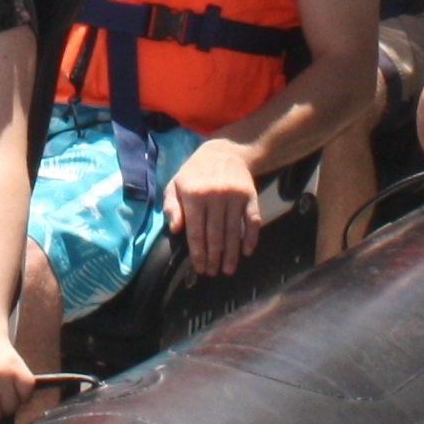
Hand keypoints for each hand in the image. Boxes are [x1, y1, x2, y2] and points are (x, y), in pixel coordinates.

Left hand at [162, 140, 263, 279]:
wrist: (225, 151)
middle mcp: (214, 196)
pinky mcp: (250, 196)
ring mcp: (234, 196)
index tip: (199, 269)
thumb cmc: (195, 172)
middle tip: (213, 273)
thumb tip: (175, 230)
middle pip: (215, 236)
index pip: (196, 232)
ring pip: (233, 232)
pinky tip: (247, 252)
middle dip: (214, 258)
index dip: (198, 253)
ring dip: (231, 254)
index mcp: (193, 195)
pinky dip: (251, 238)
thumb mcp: (176, 184)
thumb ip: (171, 206)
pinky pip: (252, 221)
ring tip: (228, 270)